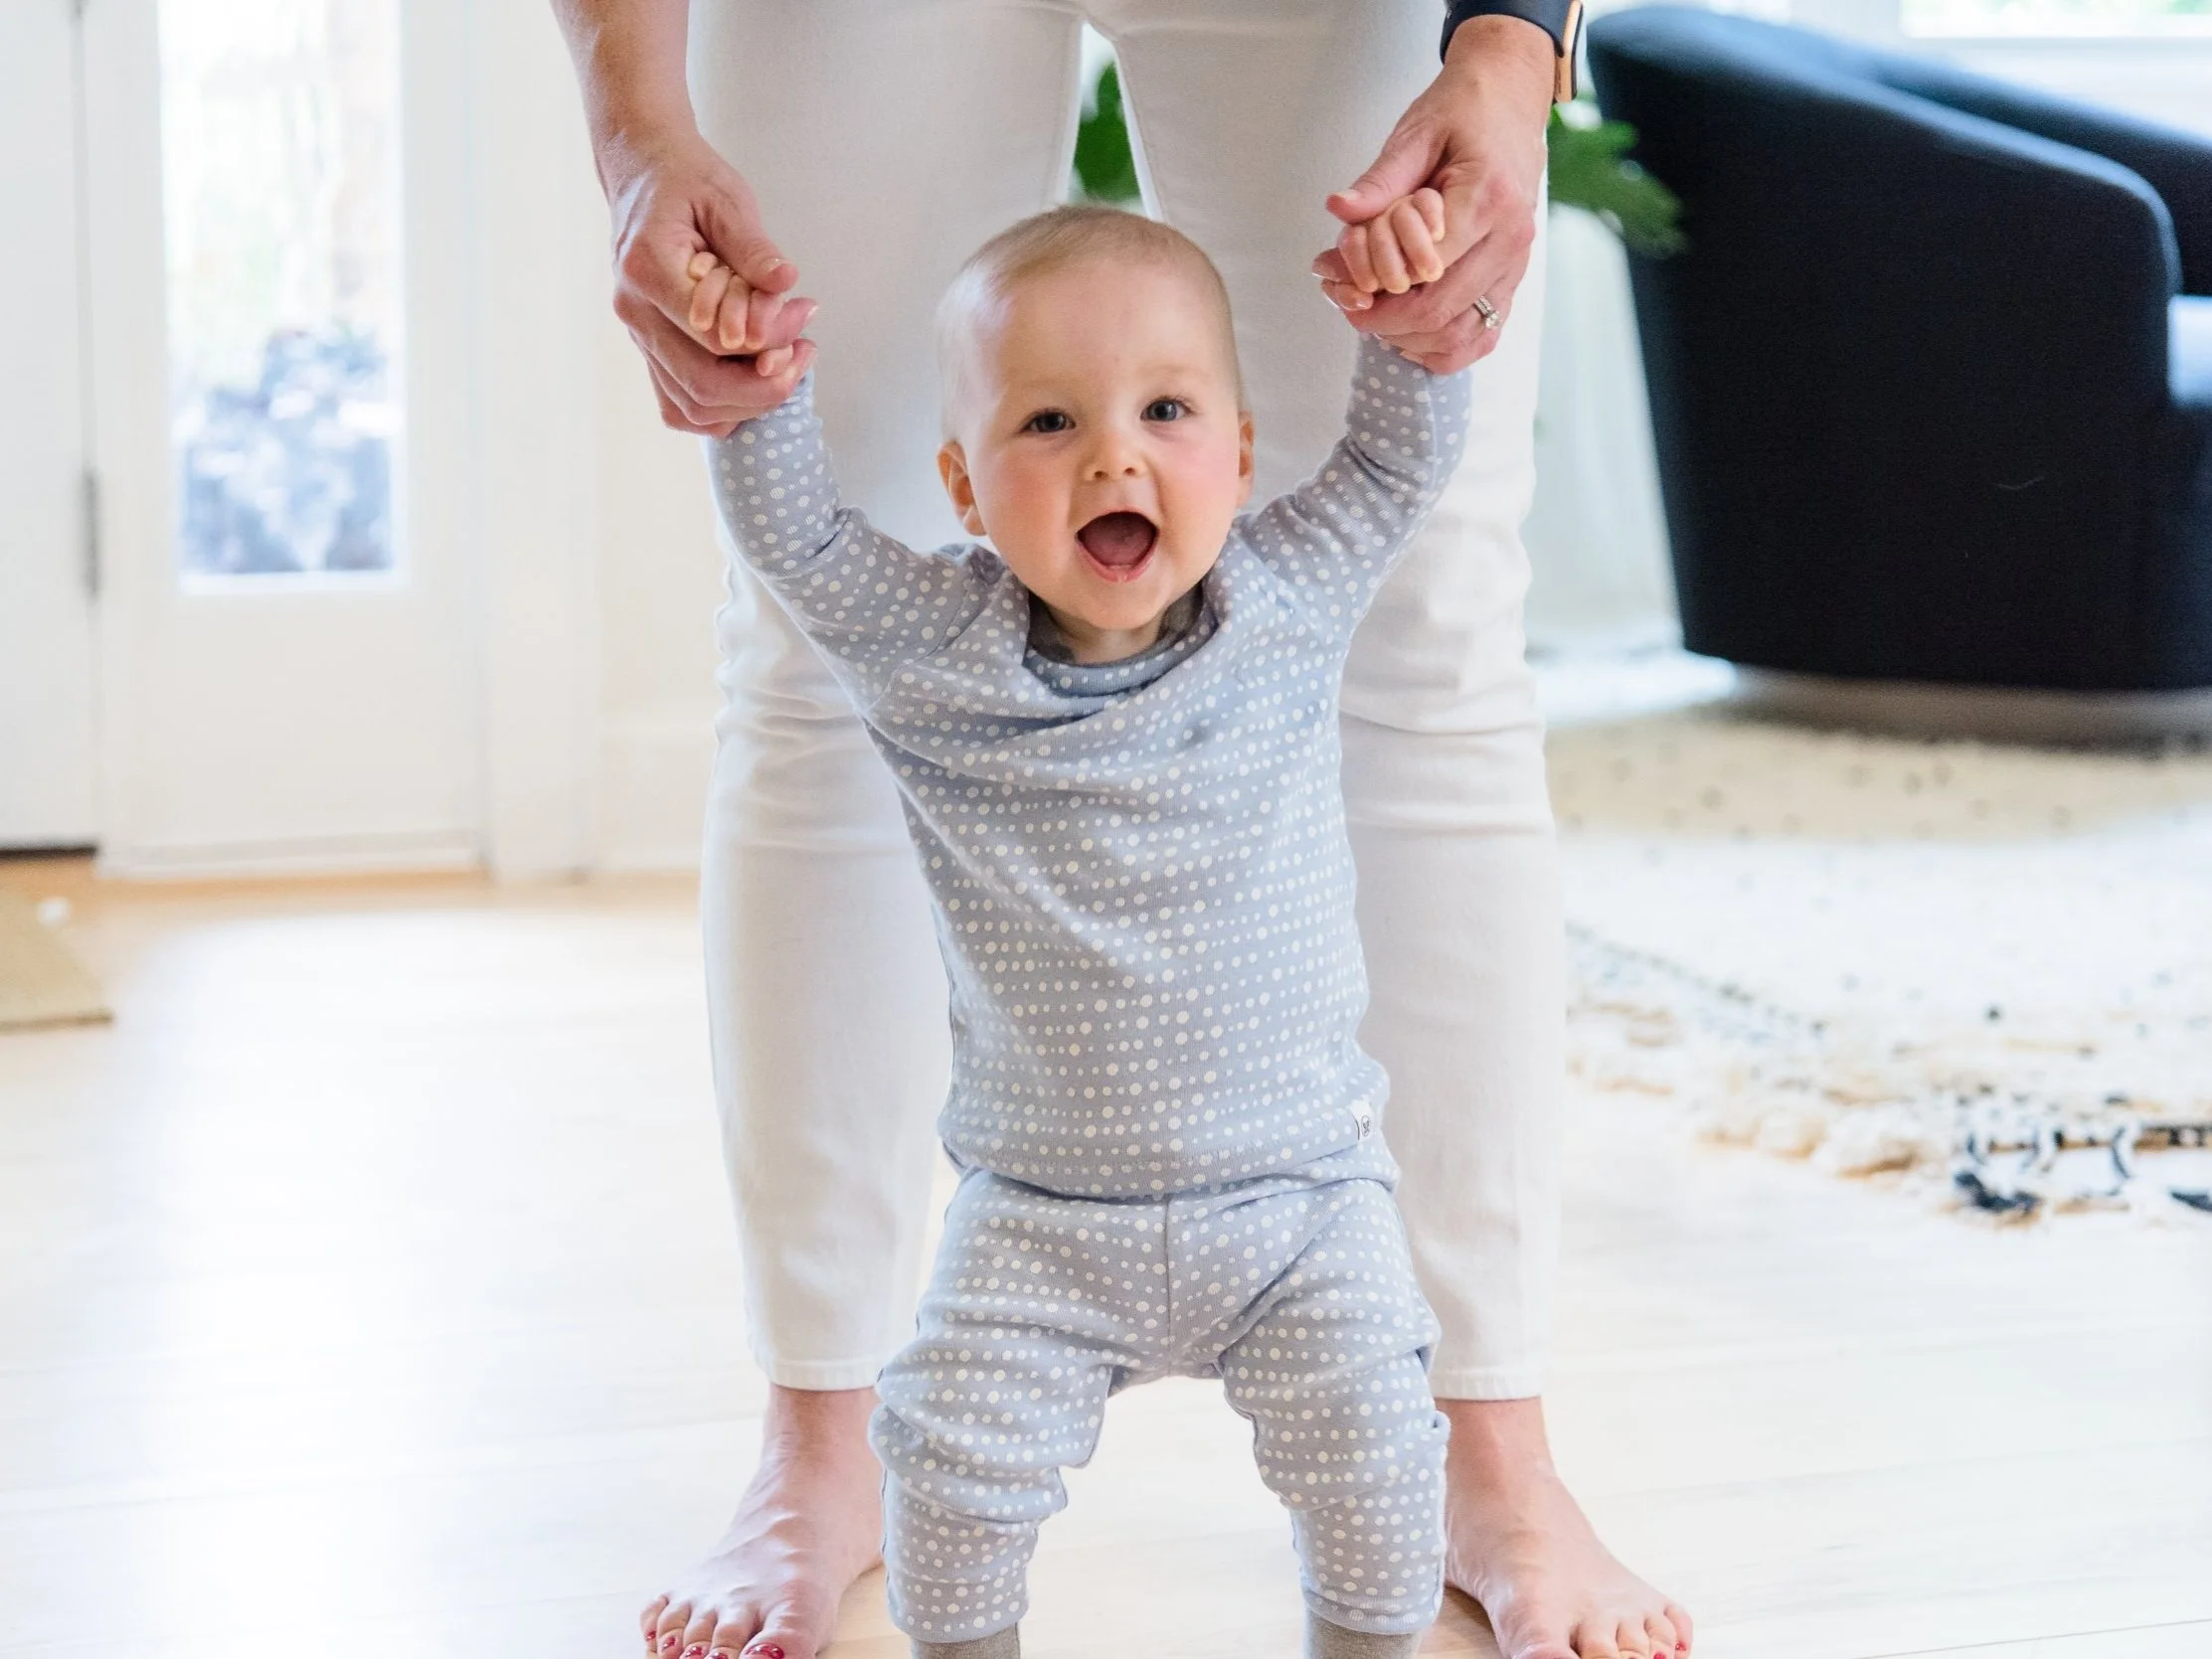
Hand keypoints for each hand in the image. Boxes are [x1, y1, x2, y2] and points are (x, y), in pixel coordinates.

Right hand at [599, 127, 818, 435]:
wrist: (644, 175)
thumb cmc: (687, 182)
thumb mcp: (726, 199)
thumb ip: (753, 247)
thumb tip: (786, 282)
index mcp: (648, 270)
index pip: (714, 336)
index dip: (769, 338)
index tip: (805, 310)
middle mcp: (635, 312)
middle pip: (703, 385)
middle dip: (766, 384)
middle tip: (805, 350)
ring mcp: (639, 336)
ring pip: (692, 406)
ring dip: (750, 401)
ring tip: (789, 362)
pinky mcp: (650, 348)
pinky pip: (680, 404)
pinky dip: (723, 408)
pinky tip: (757, 380)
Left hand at [1311, 17, 1553, 372]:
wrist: (1511, 99)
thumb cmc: (1462, 112)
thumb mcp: (1416, 133)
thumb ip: (1380, 180)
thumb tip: (1338, 211)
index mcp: (1486, 199)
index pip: (1425, 272)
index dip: (1377, 289)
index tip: (1342, 284)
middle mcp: (1510, 239)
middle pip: (1440, 312)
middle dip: (1385, 321)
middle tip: (1349, 306)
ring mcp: (1517, 264)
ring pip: (1462, 336)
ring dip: (1411, 339)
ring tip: (1376, 317)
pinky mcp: (1513, 277)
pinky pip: (1482, 334)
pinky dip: (1443, 346)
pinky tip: (1410, 330)